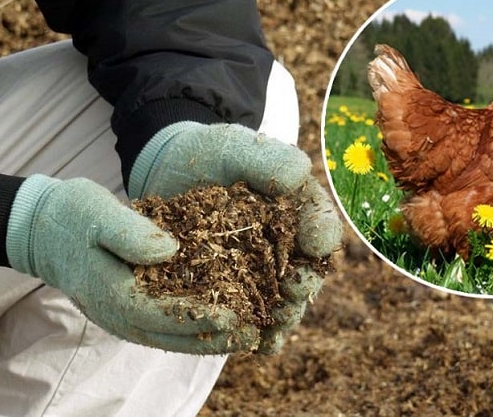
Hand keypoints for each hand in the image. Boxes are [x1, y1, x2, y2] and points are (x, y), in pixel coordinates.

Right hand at [6, 175, 262, 353]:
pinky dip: (193, 329)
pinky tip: (220, 322)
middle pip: (174, 336)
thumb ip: (131, 233)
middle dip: (215, 338)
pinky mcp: (128, 309)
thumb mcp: (98, 213)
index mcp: (113, 293)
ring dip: (208, 340)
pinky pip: (164, 328)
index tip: (237, 316)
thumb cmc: (71, 215)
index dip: (203, 318)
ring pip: (171, 338)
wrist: (42, 229)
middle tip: (254, 333)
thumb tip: (171, 250)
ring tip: (246, 335)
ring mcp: (121, 317)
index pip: (165, 315)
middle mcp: (119, 315)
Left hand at [130, 122, 341, 352]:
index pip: (319, 223)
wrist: (171, 173)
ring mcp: (262, 272)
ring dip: (284, 316)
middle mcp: (287, 244)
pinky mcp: (235, 292)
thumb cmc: (211, 155)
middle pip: (306, 269)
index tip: (316, 242)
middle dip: (303, 283)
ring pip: (283, 300)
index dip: (321, 233)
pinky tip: (258, 346)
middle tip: (294, 290)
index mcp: (297, 208)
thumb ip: (267, 159)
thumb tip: (300, 173)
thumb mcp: (235, 147)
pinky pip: (254, 317)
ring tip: (276, 324)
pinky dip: (260, 334)